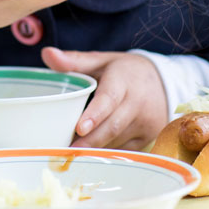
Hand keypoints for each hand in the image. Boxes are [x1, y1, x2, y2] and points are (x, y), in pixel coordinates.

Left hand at [41, 47, 167, 149]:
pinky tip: (92, 154)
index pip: (109, 99)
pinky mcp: (150, 137)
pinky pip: (125, 149)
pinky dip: (107, 152)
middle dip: (89, 141)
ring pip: (118, 140)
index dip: (95, 115)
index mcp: (124, 79)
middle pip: (112, 126)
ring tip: (72, 154)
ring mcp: (147, 122)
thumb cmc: (123, 71)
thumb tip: (46, 54)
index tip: (79, 128)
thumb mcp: (100, 61)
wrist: (162, 80)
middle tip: (66, 152)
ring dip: (96, 148)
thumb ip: (74, 61)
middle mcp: (139, 102)